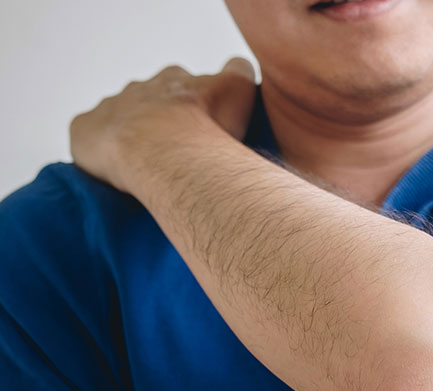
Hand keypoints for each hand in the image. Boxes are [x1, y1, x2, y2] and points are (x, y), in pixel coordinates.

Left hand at [69, 58, 256, 194]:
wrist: (169, 153)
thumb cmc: (206, 127)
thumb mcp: (238, 89)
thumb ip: (238, 71)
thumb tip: (236, 67)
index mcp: (174, 81)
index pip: (185, 88)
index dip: (193, 109)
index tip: (202, 130)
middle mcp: (139, 88)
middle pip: (149, 104)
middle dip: (161, 124)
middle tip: (178, 154)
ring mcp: (109, 108)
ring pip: (119, 121)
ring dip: (132, 139)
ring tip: (149, 168)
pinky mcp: (85, 130)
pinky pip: (88, 139)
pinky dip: (100, 153)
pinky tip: (116, 172)